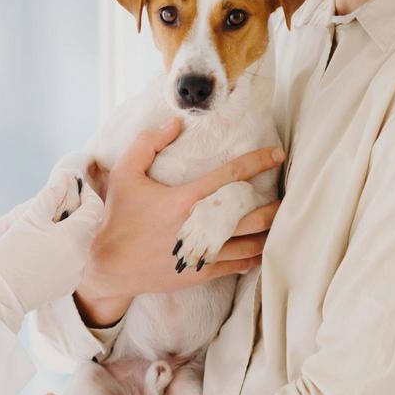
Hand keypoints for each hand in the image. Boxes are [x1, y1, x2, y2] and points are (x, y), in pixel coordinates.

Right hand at [0, 172, 104, 326]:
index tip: (71, 186)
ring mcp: (75, 274)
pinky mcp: (65, 286)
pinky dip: (61, 251)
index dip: (85, 194)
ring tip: (39, 231)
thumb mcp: (25, 219)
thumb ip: (49, 195)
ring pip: (77, 244)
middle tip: (48, 208)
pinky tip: (39, 252)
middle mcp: (81, 257)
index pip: (94, 207)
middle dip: (71, 214)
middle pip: (86, 226)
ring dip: (65, 233)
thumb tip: (65, 176)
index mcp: (75, 237)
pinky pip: (70, 261)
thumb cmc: (6, 255)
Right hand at [75, 118, 282, 326]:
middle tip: (287, 196)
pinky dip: (255, 256)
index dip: (258, 162)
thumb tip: (175, 123)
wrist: (106, 264)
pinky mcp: (200, 272)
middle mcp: (197, 226)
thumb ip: (148, 143)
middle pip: (250, 214)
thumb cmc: (118, 216)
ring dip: (269, 232)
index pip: (231, 176)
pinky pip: (238, 265)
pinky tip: (263, 248)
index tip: (277, 155)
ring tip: (280, 221)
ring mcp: (201, 252)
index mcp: (184, 199)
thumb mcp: (125, 173)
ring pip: (250, 243)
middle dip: (274, 205)